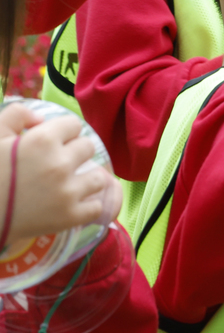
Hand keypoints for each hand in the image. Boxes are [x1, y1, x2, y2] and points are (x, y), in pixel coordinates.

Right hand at [0, 104, 119, 244]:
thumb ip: (17, 115)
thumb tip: (41, 118)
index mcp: (42, 141)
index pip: (74, 125)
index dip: (63, 132)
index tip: (53, 143)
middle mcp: (59, 164)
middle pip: (88, 148)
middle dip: (75, 153)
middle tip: (58, 165)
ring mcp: (67, 192)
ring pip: (98, 178)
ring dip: (86, 180)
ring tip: (68, 185)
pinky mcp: (70, 217)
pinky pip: (96, 207)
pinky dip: (86, 207)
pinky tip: (71, 205)